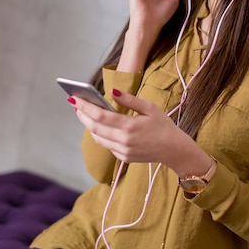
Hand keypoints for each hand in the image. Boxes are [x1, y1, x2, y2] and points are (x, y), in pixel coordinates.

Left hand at [70, 89, 209, 176]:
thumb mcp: (150, 108)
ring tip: (83, 112)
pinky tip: (97, 125)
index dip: (85, 107)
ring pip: (98, 138)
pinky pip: (106, 145)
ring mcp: (123, 151)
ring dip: (88, 125)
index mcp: (130, 126)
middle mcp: (124, 141)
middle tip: (74, 103)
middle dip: (82, 114)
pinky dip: (99, 134)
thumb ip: (129, 100)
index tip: (74, 98)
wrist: (174, 150)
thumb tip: (111, 91)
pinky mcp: (124, 158)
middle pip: (94, 127)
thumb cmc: (163, 125)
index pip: (100, 116)